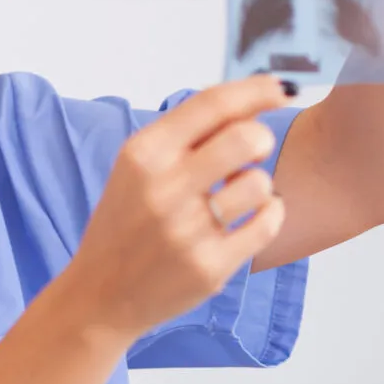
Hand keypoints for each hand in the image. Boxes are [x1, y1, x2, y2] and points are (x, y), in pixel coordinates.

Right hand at [54, 76, 291, 344]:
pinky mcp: (209, 267)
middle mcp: (163, 189)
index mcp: (143, 154)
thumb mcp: (138, 168)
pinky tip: (252, 216)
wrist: (100, 295)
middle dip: (261, 139)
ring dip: (258, 185)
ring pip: (260, 183)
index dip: (258, 89)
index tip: (283, 88)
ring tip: (235, 196)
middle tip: (253, 152)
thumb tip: (252, 99)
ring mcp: (187, 231)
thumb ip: (187, 134)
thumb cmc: (126, 224)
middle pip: (246, 138)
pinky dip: (270, 214)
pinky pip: (267, 223)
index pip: (212, 104)